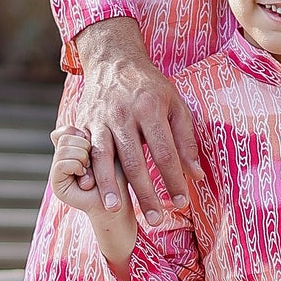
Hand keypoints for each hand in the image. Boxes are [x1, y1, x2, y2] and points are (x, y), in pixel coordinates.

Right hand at [49, 127, 112, 221]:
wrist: (118, 200)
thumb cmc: (118, 173)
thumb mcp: (105, 148)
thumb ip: (88, 136)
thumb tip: (70, 129)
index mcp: (72, 148)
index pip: (66, 130)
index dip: (80, 135)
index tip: (93, 146)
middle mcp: (62, 158)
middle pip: (64, 136)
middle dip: (85, 147)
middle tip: (93, 164)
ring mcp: (57, 170)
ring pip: (63, 148)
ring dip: (82, 158)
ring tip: (90, 172)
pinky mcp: (56, 184)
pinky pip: (61, 164)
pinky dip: (76, 167)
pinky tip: (86, 179)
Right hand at [72, 17, 201, 226]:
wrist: (114, 61)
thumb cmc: (150, 88)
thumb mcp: (175, 105)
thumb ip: (186, 141)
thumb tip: (196, 175)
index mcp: (151, 108)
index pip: (165, 152)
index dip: (173, 179)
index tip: (181, 201)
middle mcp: (124, 114)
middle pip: (135, 160)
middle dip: (145, 193)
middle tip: (155, 219)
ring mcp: (101, 119)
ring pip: (104, 158)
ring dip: (110, 186)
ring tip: (115, 210)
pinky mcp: (84, 123)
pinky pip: (84, 152)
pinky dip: (88, 172)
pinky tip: (90, 191)